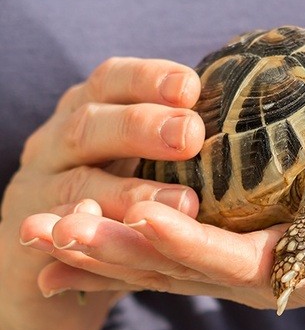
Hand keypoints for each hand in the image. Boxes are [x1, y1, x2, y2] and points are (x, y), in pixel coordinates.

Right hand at [1, 57, 203, 329]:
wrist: (51, 249)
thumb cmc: (111, 186)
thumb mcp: (133, 150)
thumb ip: (172, 132)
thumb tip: (245, 110)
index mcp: (90, 111)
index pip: (114, 81)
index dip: (149, 80)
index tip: (192, 87)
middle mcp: (58, 142)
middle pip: (91, 125)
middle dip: (142, 127)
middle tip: (191, 135)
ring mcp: (40, 188)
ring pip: (79, 184)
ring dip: (128, 192)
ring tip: (185, 202)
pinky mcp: (34, 236)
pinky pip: (59, 235)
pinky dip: (84, 236)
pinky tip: (120, 236)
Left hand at [19, 166, 304, 313]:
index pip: (248, 262)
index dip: (197, 244)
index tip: (140, 213)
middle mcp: (280, 273)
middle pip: (190, 268)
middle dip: (123, 251)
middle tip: (52, 226)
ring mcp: (258, 264)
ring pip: (174, 263)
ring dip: (108, 248)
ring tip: (43, 231)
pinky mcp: (248, 249)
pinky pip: (180, 252)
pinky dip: (127, 247)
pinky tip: (80, 240)